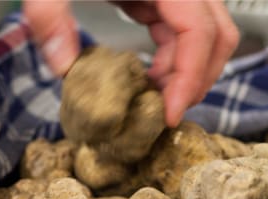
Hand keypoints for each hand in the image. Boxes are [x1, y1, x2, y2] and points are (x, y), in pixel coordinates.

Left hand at [23, 0, 238, 126]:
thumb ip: (49, 14)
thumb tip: (64, 66)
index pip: (199, 31)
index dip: (191, 77)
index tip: (170, 114)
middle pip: (217, 35)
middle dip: (196, 80)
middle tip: (165, 114)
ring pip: (205, 36)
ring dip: (185, 73)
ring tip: (152, 100)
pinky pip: (183, 32)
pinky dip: (172, 60)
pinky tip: (147, 78)